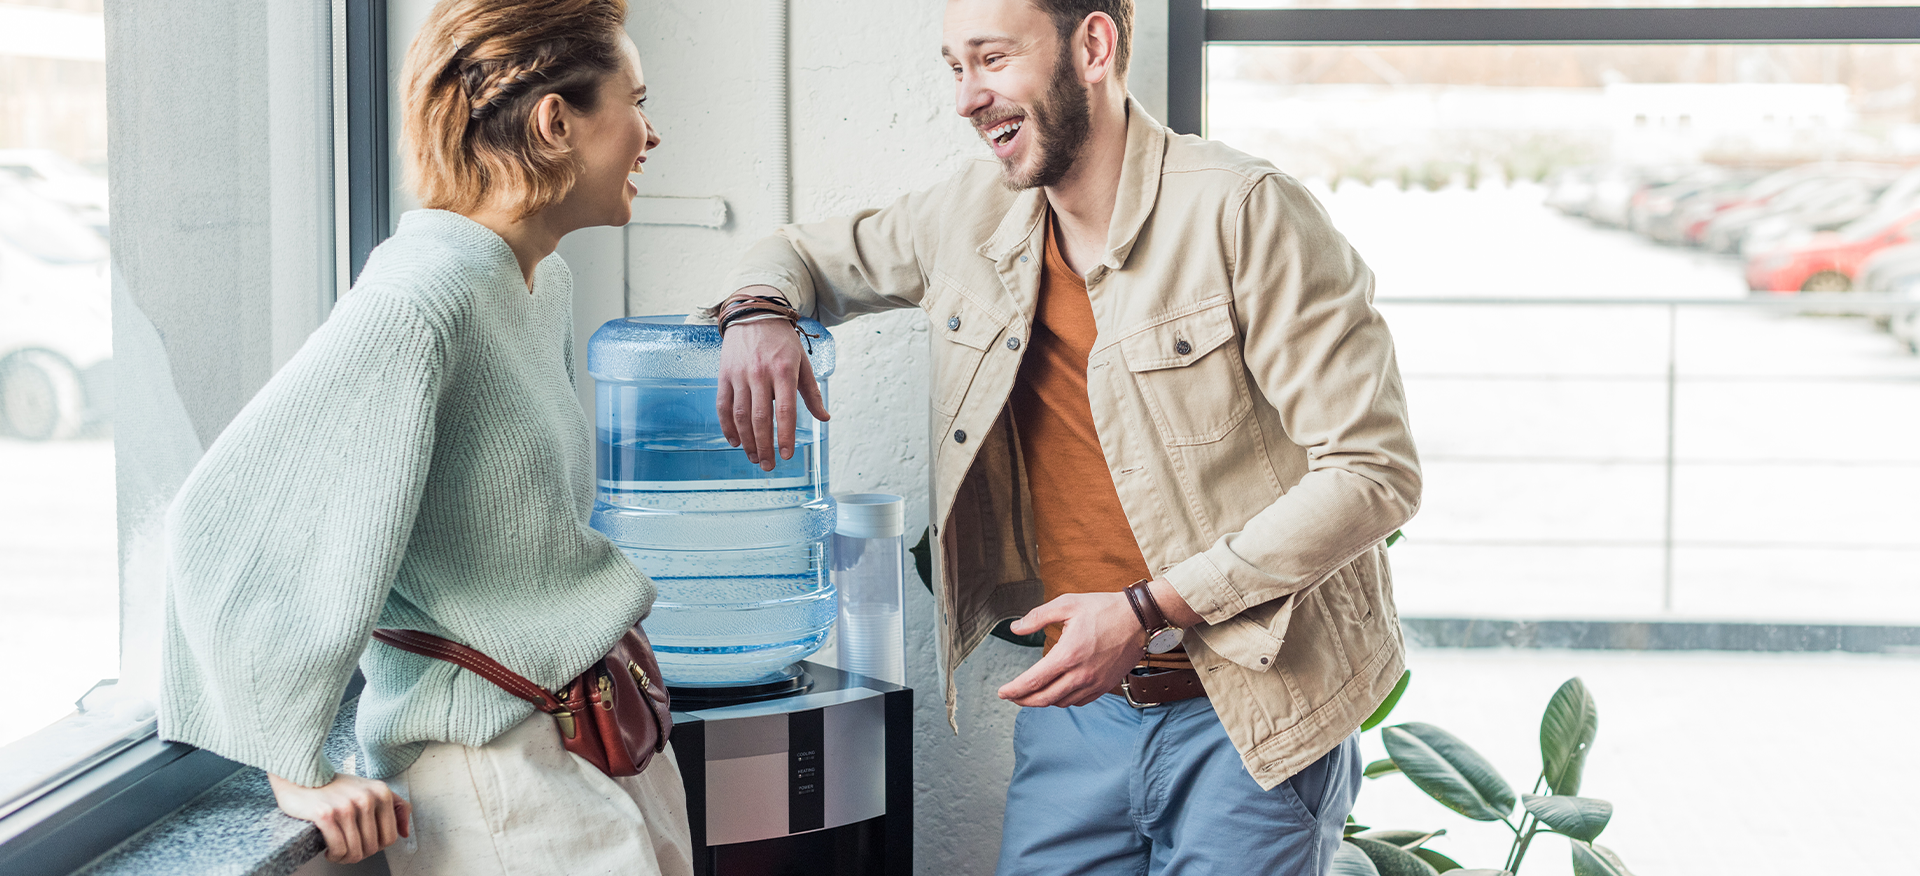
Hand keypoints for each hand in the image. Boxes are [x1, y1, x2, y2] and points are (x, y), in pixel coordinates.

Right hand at [268, 772, 410, 863]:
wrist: (302, 776)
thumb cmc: (336, 787)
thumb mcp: (371, 790)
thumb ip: (396, 807)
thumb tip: (405, 833)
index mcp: (382, 792)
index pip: (390, 837)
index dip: (376, 846)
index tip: (363, 843)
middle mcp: (367, 798)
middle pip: (373, 847)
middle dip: (359, 854)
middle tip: (347, 849)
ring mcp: (347, 806)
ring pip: (356, 852)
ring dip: (345, 858)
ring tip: (337, 851)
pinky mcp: (326, 815)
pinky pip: (338, 849)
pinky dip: (334, 856)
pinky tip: (328, 850)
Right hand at [716, 287, 830, 471]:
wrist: (753, 314)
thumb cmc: (782, 341)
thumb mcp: (802, 363)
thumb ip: (811, 393)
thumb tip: (824, 419)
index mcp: (784, 371)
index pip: (785, 411)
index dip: (785, 436)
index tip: (786, 455)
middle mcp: (760, 374)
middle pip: (760, 418)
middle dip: (764, 446)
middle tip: (767, 465)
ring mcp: (740, 374)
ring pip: (740, 415)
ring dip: (747, 441)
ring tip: (753, 457)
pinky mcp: (724, 375)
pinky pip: (723, 406)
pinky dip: (727, 426)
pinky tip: (735, 441)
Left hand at [996, 592, 1144, 707]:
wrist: (1140, 619)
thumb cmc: (1104, 609)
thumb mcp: (1067, 604)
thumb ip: (1038, 617)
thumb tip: (1015, 628)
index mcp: (1068, 655)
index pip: (1033, 681)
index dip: (1014, 690)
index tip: (1002, 692)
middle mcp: (1080, 674)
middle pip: (1044, 699)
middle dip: (1023, 700)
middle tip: (1011, 696)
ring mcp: (1094, 683)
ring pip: (1061, 703)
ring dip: (1043, 701)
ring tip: (1031, 694)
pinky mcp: (1105, 686)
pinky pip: (1079, 701)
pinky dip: (1063, 700)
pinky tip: (1057, 692)